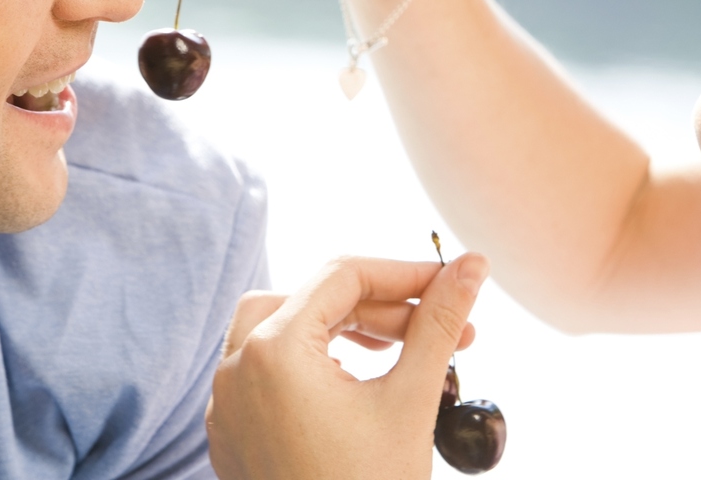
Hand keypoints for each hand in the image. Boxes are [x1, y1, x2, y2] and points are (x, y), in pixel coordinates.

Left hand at [205, 253, 490, 479]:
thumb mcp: (411, 399)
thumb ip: (438, 322)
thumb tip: (472, 265)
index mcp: (272, 352)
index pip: (341, 276)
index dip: (404, 274)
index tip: (452, 284)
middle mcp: (236, 370)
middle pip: (308, 299)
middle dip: (378, 306)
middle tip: (437, 326)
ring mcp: (228, 406)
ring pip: (281, 330)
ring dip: (340, 328)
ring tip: (400, 349)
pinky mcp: (233, 435)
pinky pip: (265, 374)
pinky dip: (311, 363)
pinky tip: (357, 381)